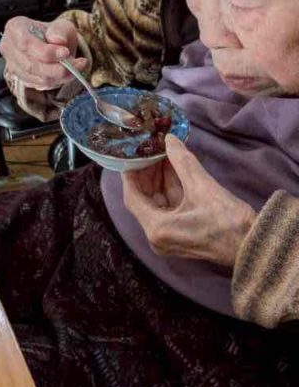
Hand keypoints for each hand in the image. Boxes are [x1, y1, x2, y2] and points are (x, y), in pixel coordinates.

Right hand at [0, 16, 86, 90]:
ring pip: (35, 77)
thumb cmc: (54, 33)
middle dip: (55, 68)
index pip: (26, 43)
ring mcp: (13, 65)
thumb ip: (60, 31)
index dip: (46, 52)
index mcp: (15, 28)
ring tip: (76, 67)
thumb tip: (58, 40)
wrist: (53, 45)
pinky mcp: (21, 79)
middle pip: (30, 65)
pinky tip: (68, 73)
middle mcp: (9, 48)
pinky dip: (57, 81)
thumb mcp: (61, 26)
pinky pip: (39, 85)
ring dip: (59, 76)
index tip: (66, 52)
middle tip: (76, 64)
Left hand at [122, 134, 255, 267]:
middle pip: (143, 201)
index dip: (131, 173)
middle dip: (147, 175)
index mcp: (156, 228)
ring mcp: (170, 239)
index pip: (132, 196)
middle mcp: (158, 238)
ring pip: (157, 204)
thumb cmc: (227, 220)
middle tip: (152, 152)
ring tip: (163, 156)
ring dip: (160, 181)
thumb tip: (169, 139)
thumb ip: (181, 161)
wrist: (254, 247)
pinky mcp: (182, 236)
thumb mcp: (202, 186)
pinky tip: (174, 171)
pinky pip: (169, 211)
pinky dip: (170, 192)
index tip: (133, 154)